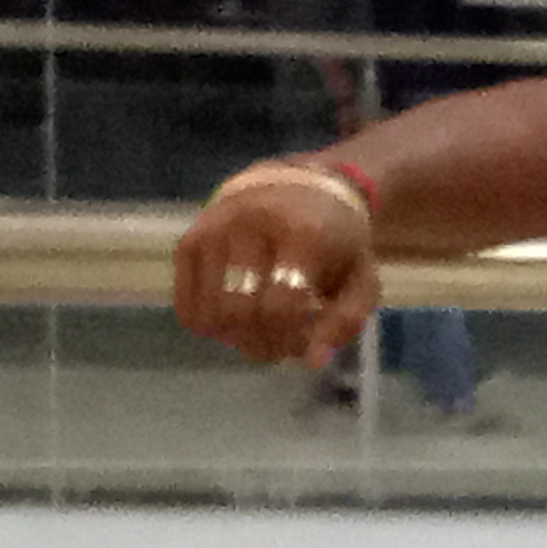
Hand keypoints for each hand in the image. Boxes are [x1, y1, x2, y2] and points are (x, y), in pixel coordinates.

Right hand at [173, 173, 380, 368]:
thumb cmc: (335, 240)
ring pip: (210, 312)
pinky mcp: (189, 240)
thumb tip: (313, 361)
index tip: (303, 341)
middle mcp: (249, 225)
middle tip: (279, 347)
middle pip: (241, 311)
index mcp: (301, 231)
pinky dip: (208, 326)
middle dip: (261, 342)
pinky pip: (186, 305)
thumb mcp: (360, 277)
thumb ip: (345, 320)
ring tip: (259, 334)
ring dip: (235, 339)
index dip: (290, 337)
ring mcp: (213, 231)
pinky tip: (233, 322)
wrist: (300, 185)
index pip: (280, 304)